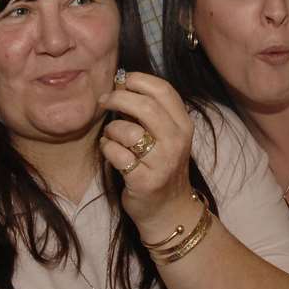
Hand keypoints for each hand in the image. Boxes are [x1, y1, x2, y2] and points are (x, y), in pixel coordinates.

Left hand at [97, 71, 197, 233]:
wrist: (168, 209)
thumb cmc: (161, 165)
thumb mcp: (166, 135)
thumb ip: (149, 110)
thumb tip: (121, 83)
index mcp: (183, 125)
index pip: (163, 90)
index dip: (138, 80)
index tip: (121, 81)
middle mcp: (176, 142)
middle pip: (144, 106)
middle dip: (117, 98)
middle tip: (104, 101)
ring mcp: (162, 163)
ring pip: (128, 131)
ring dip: (112, 130)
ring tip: (112, 136)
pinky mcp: (144, 181)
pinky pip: (116, 154)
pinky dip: (107, 149)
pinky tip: (110, 151)